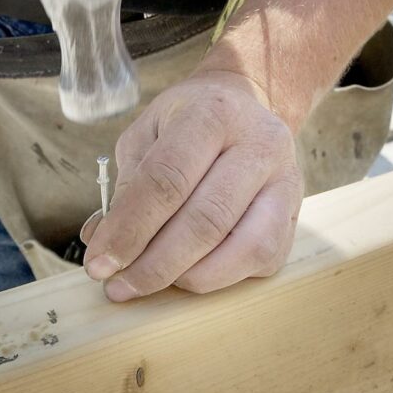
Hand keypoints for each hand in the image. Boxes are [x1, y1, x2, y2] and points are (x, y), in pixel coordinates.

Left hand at [81, 71, 303, 301]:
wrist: (247, 105)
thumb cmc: (187, 123)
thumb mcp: (147, 134)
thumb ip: (126, 185)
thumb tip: (101, 241)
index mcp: (213, 114)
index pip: (167, 181)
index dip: (129, 229)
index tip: (98, 264)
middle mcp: (259, 145)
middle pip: (205, 220)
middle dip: (154, 264)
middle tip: (117, 286)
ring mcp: (286, 181)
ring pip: (242, 248)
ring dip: (188, 277)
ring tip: (148, 284)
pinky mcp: (294, 215)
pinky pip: (259, 260)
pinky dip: (218, 278)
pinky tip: (186, 274)